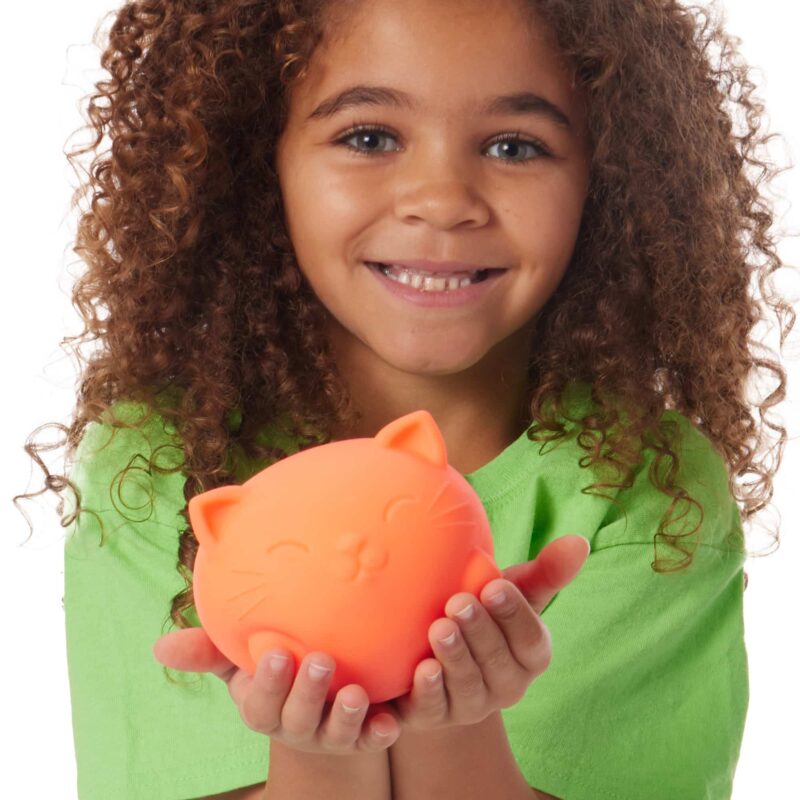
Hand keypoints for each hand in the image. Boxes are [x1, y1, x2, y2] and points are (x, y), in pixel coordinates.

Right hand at [152, 629, 401, 753]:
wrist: (319, 696)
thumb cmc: (272, 667)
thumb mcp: (240, 657)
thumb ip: (208, 650)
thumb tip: (160, 645)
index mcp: (264, 707)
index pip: (260, 705)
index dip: (268, 685)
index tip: (276, 656)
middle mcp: (296, 725)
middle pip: (298, 719)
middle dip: (307, 694)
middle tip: (320, 661)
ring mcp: (331, 733)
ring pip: (336, 733)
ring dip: (346, 716)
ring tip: (355, 692)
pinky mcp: (365, 731)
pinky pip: (374, 736)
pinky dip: (381, 730)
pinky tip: (391, 720)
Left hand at [387, 534, 590, 731]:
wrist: (433, 651)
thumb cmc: (482, 612)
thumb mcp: (512, 591)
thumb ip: (545, 572)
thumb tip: (579, 542)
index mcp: (530, 656)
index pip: (531, 641)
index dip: (513, 615)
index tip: (493, 587)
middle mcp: (505, 687)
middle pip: (497, 664)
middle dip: (479, 632)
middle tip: (458, 603)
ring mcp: (469, 705)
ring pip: (467, 688)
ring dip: (454, 658)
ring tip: (438, 628)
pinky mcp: (432, 715)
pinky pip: (433, 710)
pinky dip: (428, 692)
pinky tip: (422, 670)